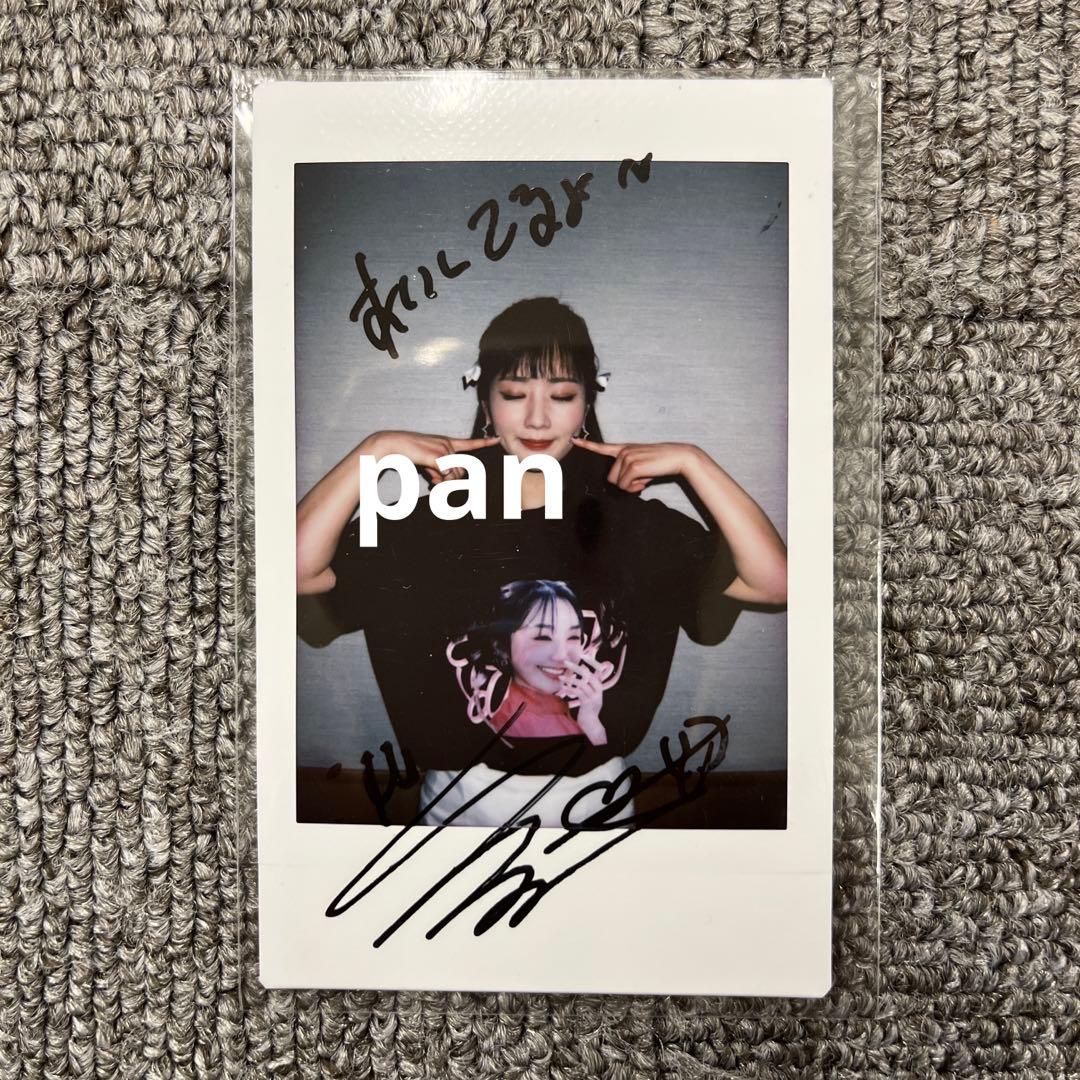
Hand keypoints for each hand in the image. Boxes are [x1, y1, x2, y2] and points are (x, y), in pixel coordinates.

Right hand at [363, 431, 498, 485]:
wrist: (392, 444)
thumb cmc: (408, 453)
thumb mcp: (428, 462)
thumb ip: (440, 469)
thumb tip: (447, 480)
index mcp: (446, 443)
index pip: (470, 443)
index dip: (484, 442)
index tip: (497, 438)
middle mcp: (448, 444)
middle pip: (462, 471)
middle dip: (450, 481)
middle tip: (435, 480)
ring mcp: (444, 449)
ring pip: (455, 476)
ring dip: (442, 481)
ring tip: (429, 475)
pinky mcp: (438, 456)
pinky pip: (446, 475)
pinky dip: (437, 479)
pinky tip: (428, 474)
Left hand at [557, 652, 609, 745]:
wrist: (591, 723)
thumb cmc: (588, 707)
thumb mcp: (590, 693)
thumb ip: (588, 682)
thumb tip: (584, 668)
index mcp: (599, 685)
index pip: (598, 669)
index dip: (592, 661)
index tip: (583, 654)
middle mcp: (598, 689)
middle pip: (587, 674)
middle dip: (576, 667)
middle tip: (565, 662)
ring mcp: (593, 696)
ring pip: (581, 683)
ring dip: (570, 679)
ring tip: (561, 677)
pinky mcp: (587, 702)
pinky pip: (577, 692)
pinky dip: (570, 689)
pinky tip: (563, 688)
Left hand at [572, 437, 702, 493]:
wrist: (678, 457)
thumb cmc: (661, 462)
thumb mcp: (642, 464)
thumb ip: (629, 470)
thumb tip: (623, 485)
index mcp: (625, 448)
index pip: (603, 447)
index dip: (587, 445)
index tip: (574, 440)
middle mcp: (623, 451)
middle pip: (611, 478)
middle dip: (625, 484)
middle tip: (641, 480)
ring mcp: (627, 457)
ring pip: (618, 483)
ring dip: (631, 486)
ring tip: (645, 477)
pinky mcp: (633, 466)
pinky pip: (626, 486)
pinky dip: (636, 488)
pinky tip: (647, 480)